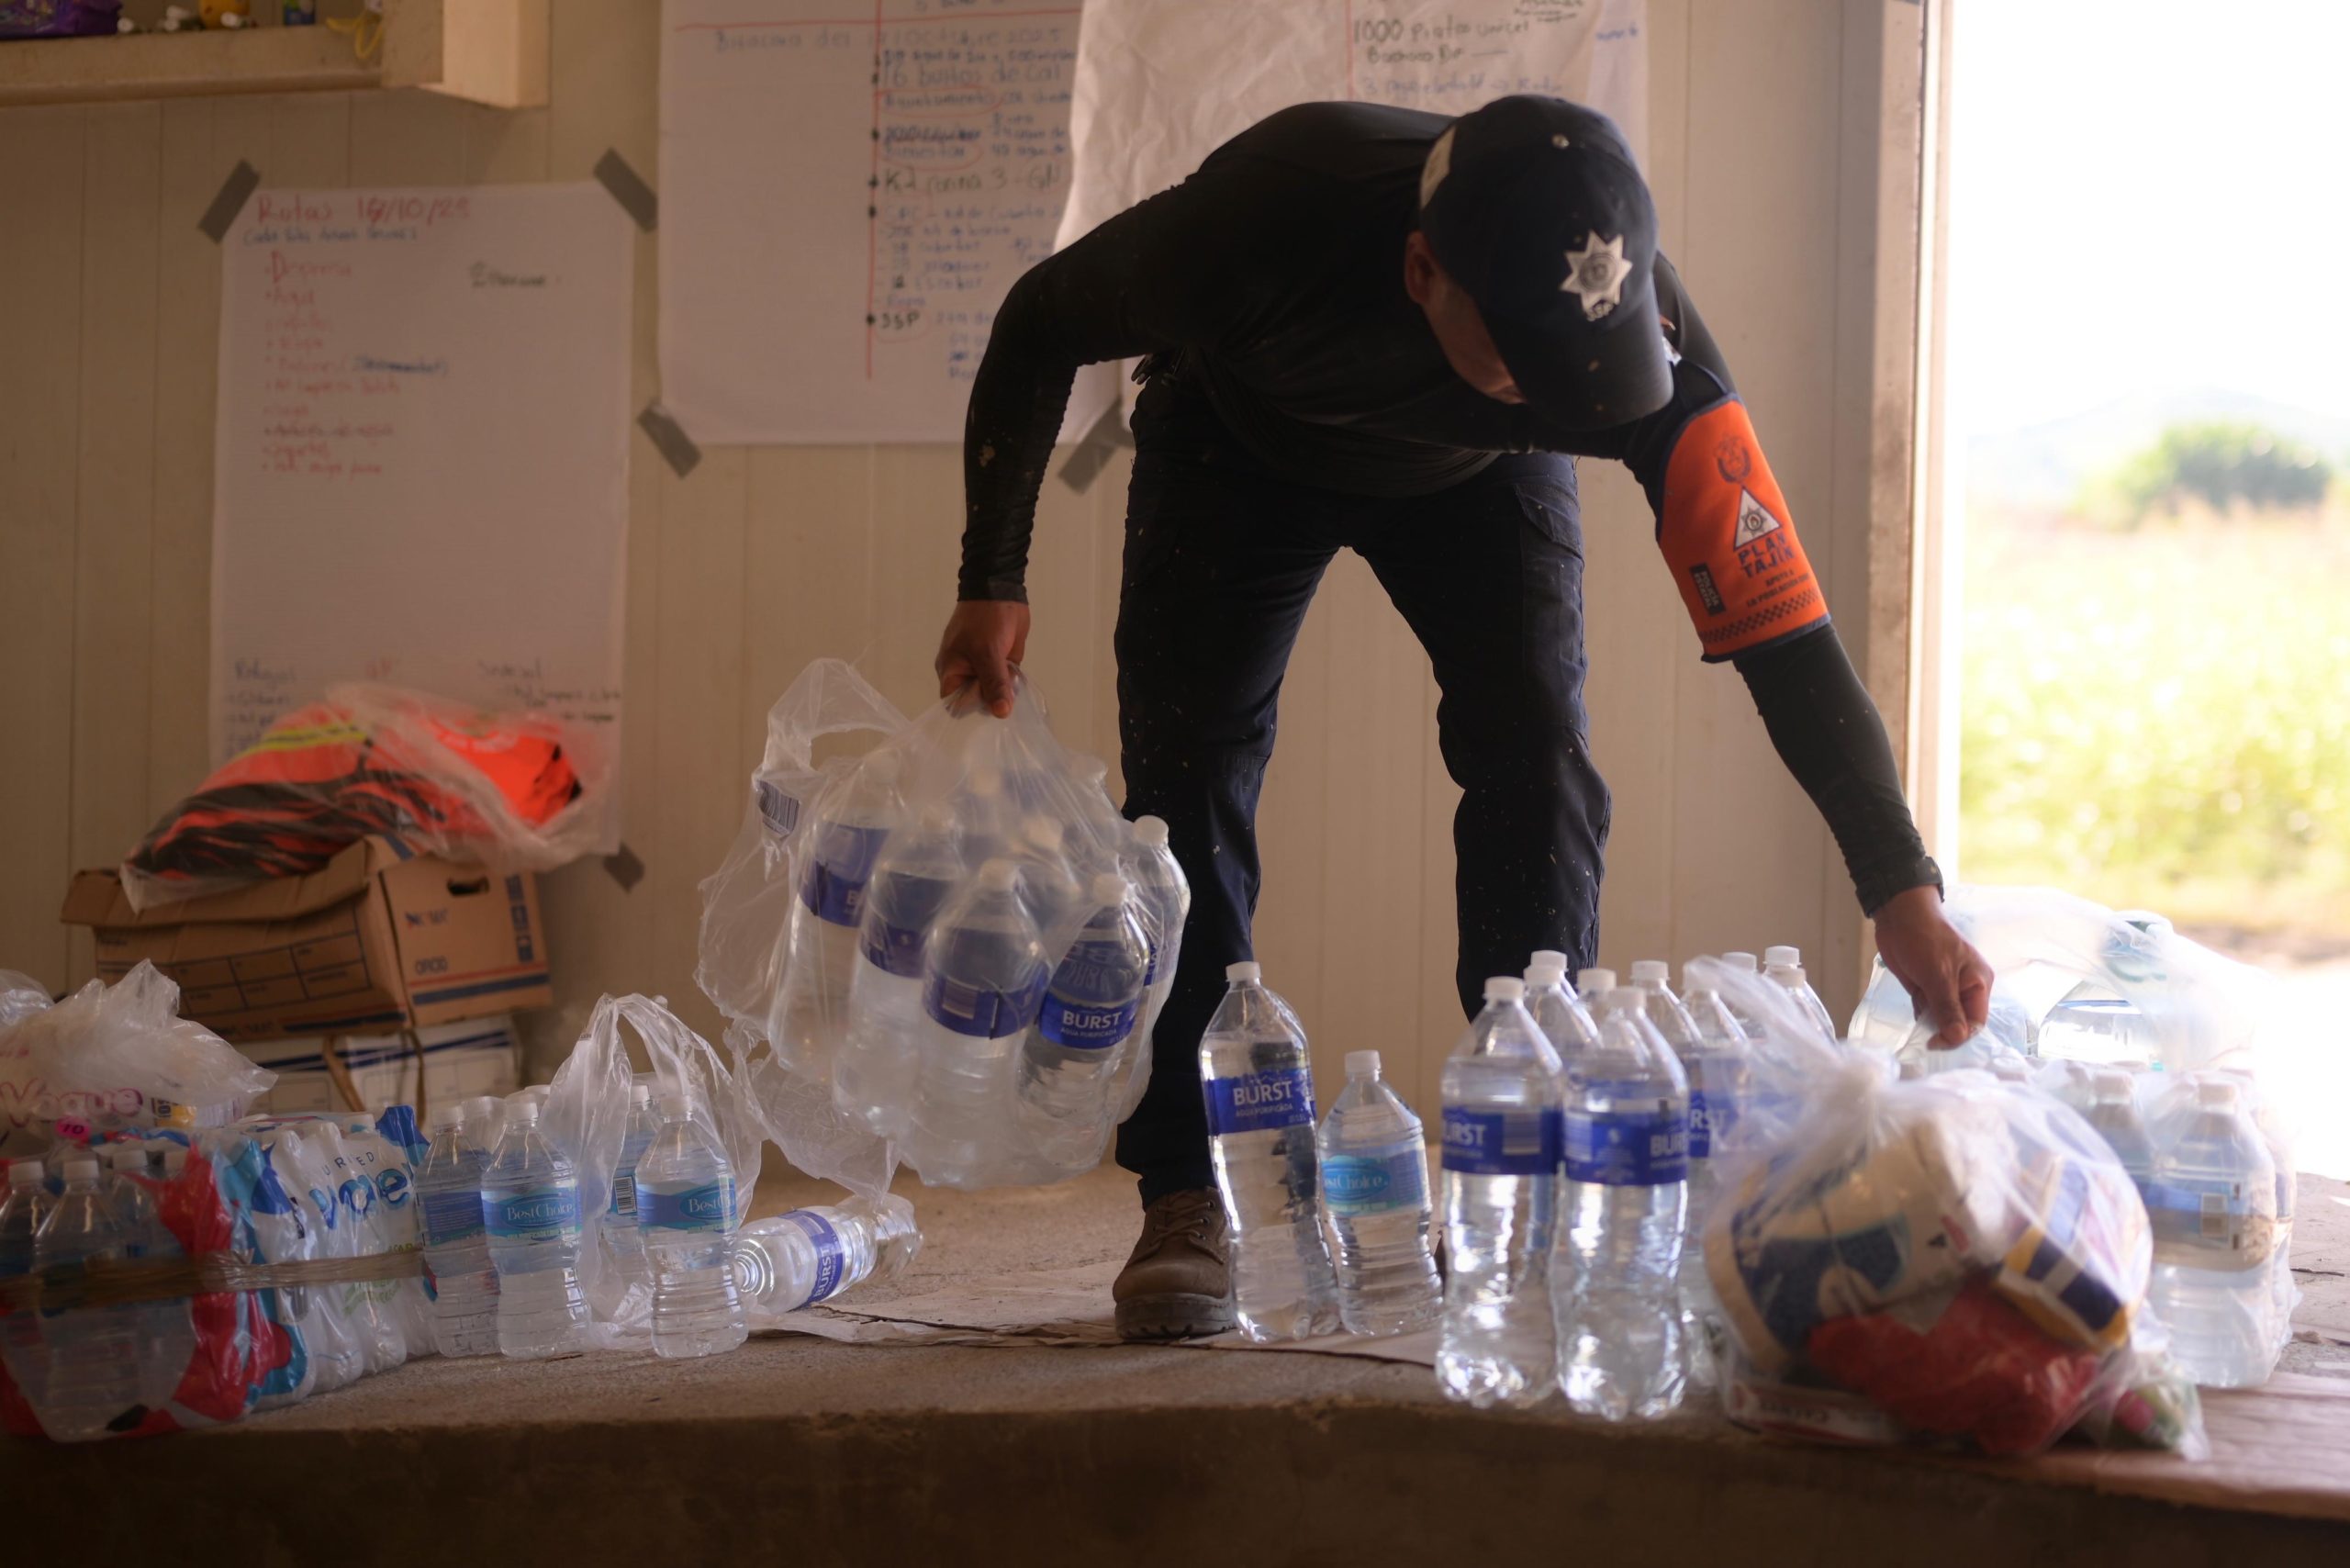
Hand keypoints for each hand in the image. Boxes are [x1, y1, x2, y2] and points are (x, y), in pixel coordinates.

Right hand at [935, 599, 1029, 717]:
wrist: (999, 589)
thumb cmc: (985, 620)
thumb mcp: (987, 653)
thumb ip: (994, 684)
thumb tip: (1001, 714)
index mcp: (951, 672)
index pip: (955, 705)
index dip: (970, 709)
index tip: (988, 702)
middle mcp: (965, 674)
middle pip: (977, 702)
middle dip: (992, 700)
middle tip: (1004, 689)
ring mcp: (984, 669)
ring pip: (995, 693)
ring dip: (1006, 691)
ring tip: (1011, 677)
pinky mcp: (1000, 664)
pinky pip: (1006, 682)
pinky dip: (1013, 683)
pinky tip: (1017, 676)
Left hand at [1870, 886, 1992, 1045]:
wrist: (1899, 916)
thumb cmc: (1925, 940)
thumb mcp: (1938, 975)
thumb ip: (1948, 1008)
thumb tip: (1958, 1038)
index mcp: (1978, 983)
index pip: (1975, 1021)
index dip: (1959, 1035)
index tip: (1936, 1043)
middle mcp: (1965, 988)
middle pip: (1959, 1021)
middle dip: (1944, 1030)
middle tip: (1924, 1038)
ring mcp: (1944, 988)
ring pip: (1941, 1017)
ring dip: (1930, 1022)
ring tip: (1919, 1016)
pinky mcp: (1926, 986)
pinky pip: (1927, 1009)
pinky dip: (1921, 1013)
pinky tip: (1915, 1007)